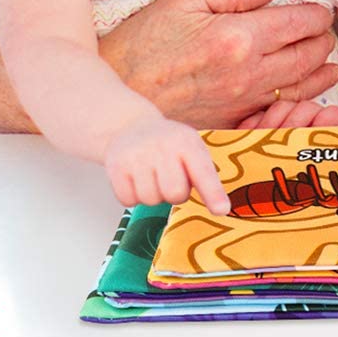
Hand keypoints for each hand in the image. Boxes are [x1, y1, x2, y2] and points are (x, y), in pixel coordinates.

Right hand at [100, 0, 337, 127]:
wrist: (117, 89)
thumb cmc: (145, 40)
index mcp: (239, 38)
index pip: (300, 23)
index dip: (318, 14)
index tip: (321, 8)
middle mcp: (248, 74)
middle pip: (308, 57)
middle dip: (323, 41)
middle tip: (325, 31)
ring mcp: (243, 103)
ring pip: (301, 89)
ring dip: (321, 74)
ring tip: (328, 62)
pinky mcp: (234, 122)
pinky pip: (280, 114)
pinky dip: (301, 103)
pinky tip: (307, 94)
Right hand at [104, 116, 231, 213]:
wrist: (128, 126)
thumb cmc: (168, 145)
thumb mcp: (191, 148)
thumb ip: (205, 175)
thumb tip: (221, 209)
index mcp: (186, 142)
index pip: (203, 172)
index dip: (213, 193)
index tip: (221, 210)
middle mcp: (162, 146)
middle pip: (175, 194)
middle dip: (175, 195)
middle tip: (170, 179)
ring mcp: (137, 155)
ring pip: (150, 200)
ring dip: (153, 196)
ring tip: (151, 176)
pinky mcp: (115, 167)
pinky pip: (128, 201)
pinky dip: (132, 196)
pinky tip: (134, 178)